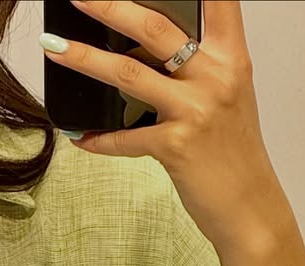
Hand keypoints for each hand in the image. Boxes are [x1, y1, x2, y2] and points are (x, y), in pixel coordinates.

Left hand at [42, 1, 283, 252]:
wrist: (249, 206)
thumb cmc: (231, 152)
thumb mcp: (224, 97)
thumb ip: (194, 68)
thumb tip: (142, 51)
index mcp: (230, 57)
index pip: (217, 1)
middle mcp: (215, 76)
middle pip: (155, 28)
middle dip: (110, 7)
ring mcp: (196, 111)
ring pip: (129, 75)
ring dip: (85, 60)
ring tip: (55, 49)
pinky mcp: (177, 146)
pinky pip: (124, 138)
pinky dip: (97, 138)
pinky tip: (76, 135)